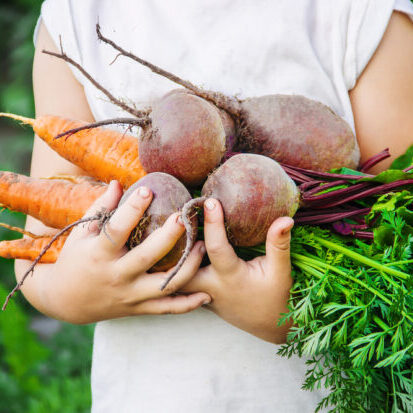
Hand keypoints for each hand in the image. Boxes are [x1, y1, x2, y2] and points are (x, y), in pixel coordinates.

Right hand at [29, 181, 209, 323]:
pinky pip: (167, 309)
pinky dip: (188, 304)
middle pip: (146, 257)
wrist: (66, 301)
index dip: (132, 209)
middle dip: (168, 237)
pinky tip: (206, 295)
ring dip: (188, 267)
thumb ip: (101, 208)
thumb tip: (118, 183)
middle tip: (185, 217)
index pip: (116, 230)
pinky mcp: (139, 308)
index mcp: (98, 254)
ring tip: (202, 246)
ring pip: (164, 285)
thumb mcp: (81, 233)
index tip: (147, 189)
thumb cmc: (75, 260)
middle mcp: (116, 276)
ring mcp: (129, 295)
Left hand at [182, 199, 293, 343]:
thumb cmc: (277, 298)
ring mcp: (201, 293)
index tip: (210, 201)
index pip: (216, 247)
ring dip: (171, 253)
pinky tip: (173, 244)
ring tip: (171, 225)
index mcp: (230, 277)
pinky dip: (175, 264)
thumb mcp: (281, 272)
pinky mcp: (198, 296)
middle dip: (176, 241)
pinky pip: (181, 280)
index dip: (213, 223)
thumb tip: (285, 219)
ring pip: (176, 275)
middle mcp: (210, 286)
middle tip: (177, 213)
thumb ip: (279, 245)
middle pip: (182, 264)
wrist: (270, 326)